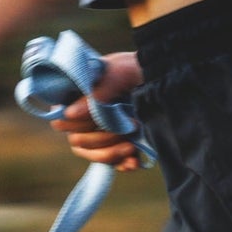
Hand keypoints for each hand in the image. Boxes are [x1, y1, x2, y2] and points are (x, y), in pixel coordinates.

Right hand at [49, 51, 146, 170]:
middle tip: (131, 127)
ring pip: (92, 154)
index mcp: (77, 98)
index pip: (62, 121)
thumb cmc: (138, 67)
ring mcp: (99, 133)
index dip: (77, 125)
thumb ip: (97, 91)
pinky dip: (122, 164)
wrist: (168, 75)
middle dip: (102, 140)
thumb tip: (69, 114)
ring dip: (112, 154)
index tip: (98, 119)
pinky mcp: (116, 144)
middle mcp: (84, 118)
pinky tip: (134, 162)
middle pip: (78, 141)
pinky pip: (112, 162)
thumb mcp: (120, 72)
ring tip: (132, 147)